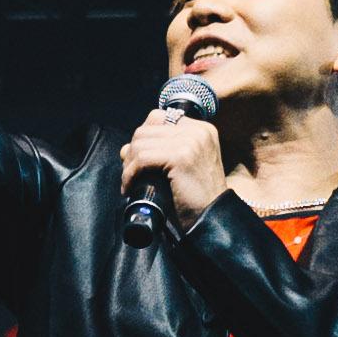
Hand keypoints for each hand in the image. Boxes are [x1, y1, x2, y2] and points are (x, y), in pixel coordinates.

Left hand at [119, 101, 223, 220]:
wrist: (212, 218)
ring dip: (128, 164)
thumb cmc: (195, 198)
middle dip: (132, 150)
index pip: (159, 118)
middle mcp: (198, 131)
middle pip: (147, 128)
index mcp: (201, 130)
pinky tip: (129, 187)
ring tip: (129, 181)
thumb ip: (162, 151)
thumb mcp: (183, 166)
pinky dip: (130, 173)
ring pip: (141, 143)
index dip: (142, 138)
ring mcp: (190, 142)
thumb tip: (125, 148)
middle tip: (129, 172)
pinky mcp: (180, 157)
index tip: (136, 160)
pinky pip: (142, 158)